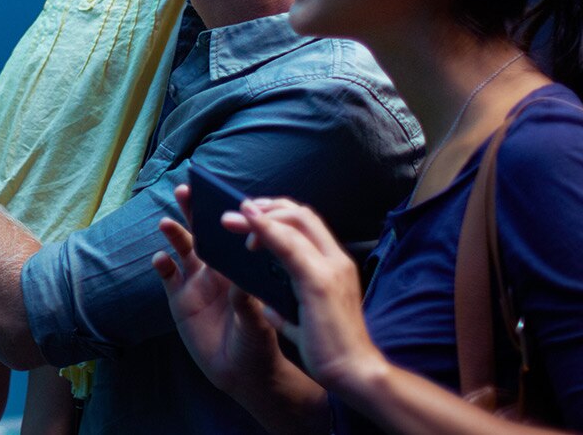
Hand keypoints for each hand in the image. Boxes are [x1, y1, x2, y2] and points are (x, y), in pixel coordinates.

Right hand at [153, 184, 288, 395]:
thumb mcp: (257, 324)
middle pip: (204, 231)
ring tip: (166, 222)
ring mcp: (197, 282)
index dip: (225, 214)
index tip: (219, 196)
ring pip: (183, 248)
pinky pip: (168, 275)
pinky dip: (162, 265)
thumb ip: (245, 303)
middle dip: (194, 210)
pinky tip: (160, 260)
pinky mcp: (179, 299)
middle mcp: (218, 269)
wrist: (243, 374)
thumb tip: (237, 281)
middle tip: (185, 190)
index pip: (232, 234)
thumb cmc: (258, 344)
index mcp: (241, 268)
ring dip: (174, 233)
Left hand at [232, 197, 390, 394]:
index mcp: (333, 267)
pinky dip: (266, 229)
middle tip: (235, 214)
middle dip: (265, 208)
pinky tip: (247, 223)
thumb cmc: (331, 351)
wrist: (354, 374)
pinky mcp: (319, 282)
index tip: (250, 217)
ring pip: (295, 223)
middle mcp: (336, 261)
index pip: (307, 225)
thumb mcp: (304, 322)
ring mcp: (330, 268)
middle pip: (301, 214)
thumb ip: (287, 310)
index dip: (277, 214)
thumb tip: (268, 308)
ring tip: (228, 219)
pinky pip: (290, 246)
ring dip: (258, 217)